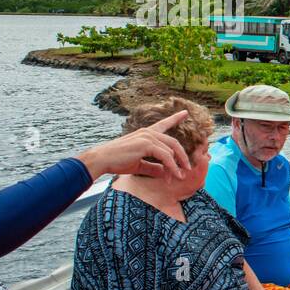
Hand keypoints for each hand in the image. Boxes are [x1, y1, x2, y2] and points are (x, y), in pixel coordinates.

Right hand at [77, 110, 191, 179]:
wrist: (101, 160)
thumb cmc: (117, 162)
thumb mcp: (139, 164)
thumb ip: (153, 167)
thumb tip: (165, 173)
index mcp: (146, 134)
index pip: (164, 124)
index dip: (175, 118)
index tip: (185, 112)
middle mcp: (148, 132)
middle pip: (174, 143)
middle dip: (183, 157)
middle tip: (188, 169)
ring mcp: (147, 137)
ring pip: (171, 151)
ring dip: (176, 166)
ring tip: (179, 177)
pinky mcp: (146, 144)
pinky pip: (166, 156)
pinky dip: (171, 167)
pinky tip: (172, 175)